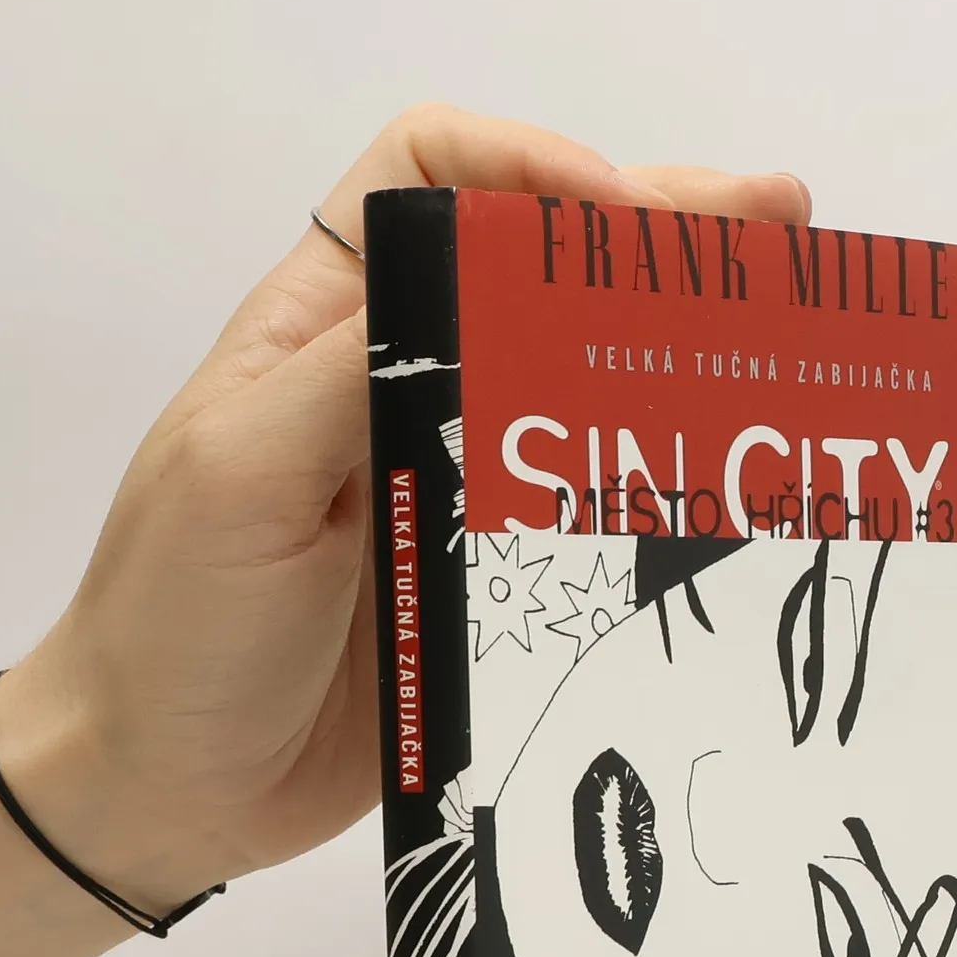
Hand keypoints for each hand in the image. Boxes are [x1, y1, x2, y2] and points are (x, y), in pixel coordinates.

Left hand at [0, 105, 813, 911]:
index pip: (429, 179)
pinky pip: (592, 519)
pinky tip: (734, 472)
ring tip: (788, 326)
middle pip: (538, 273)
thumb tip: (480, 277)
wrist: (168, 789)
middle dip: (659, 236)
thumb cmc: (174, 622)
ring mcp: (457, 491)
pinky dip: (665, 486)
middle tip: (780, 227)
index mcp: (324, 330)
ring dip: (683, 351)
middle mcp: (401, 391)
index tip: (621, 214)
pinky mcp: (493, 584)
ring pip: (584, 390)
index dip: (528, 167)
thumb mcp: (238, 475)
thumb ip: (353, 373)